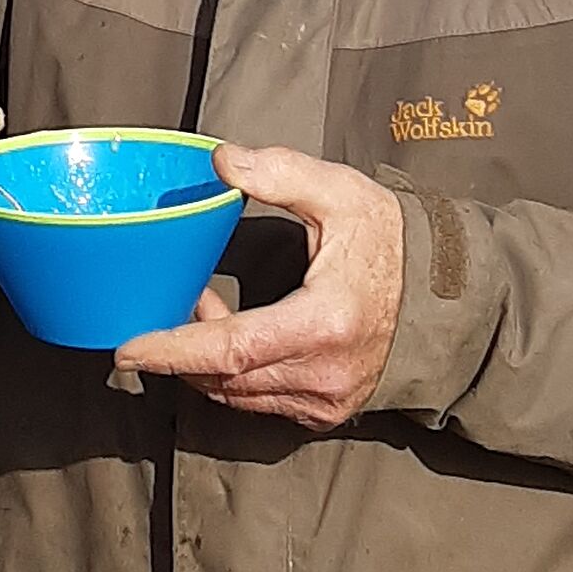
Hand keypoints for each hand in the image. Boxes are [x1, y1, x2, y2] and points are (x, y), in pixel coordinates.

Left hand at [113, 143, 403, 430]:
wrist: (444, 297)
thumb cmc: (389, 241)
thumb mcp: (341, 193)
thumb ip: (280, 173)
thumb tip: (222, 161)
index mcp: (326, 323)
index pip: (232, 348)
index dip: (175, 351)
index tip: (128, 349)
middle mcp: (326, 373)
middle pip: (225, 377)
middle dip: (177, 352)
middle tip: (148, 315)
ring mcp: (328, 399)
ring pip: (238, 394)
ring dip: (202, 360)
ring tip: (196, 309)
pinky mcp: (326, 410)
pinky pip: (259, 401)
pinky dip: (230, 374)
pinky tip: (226, 332)